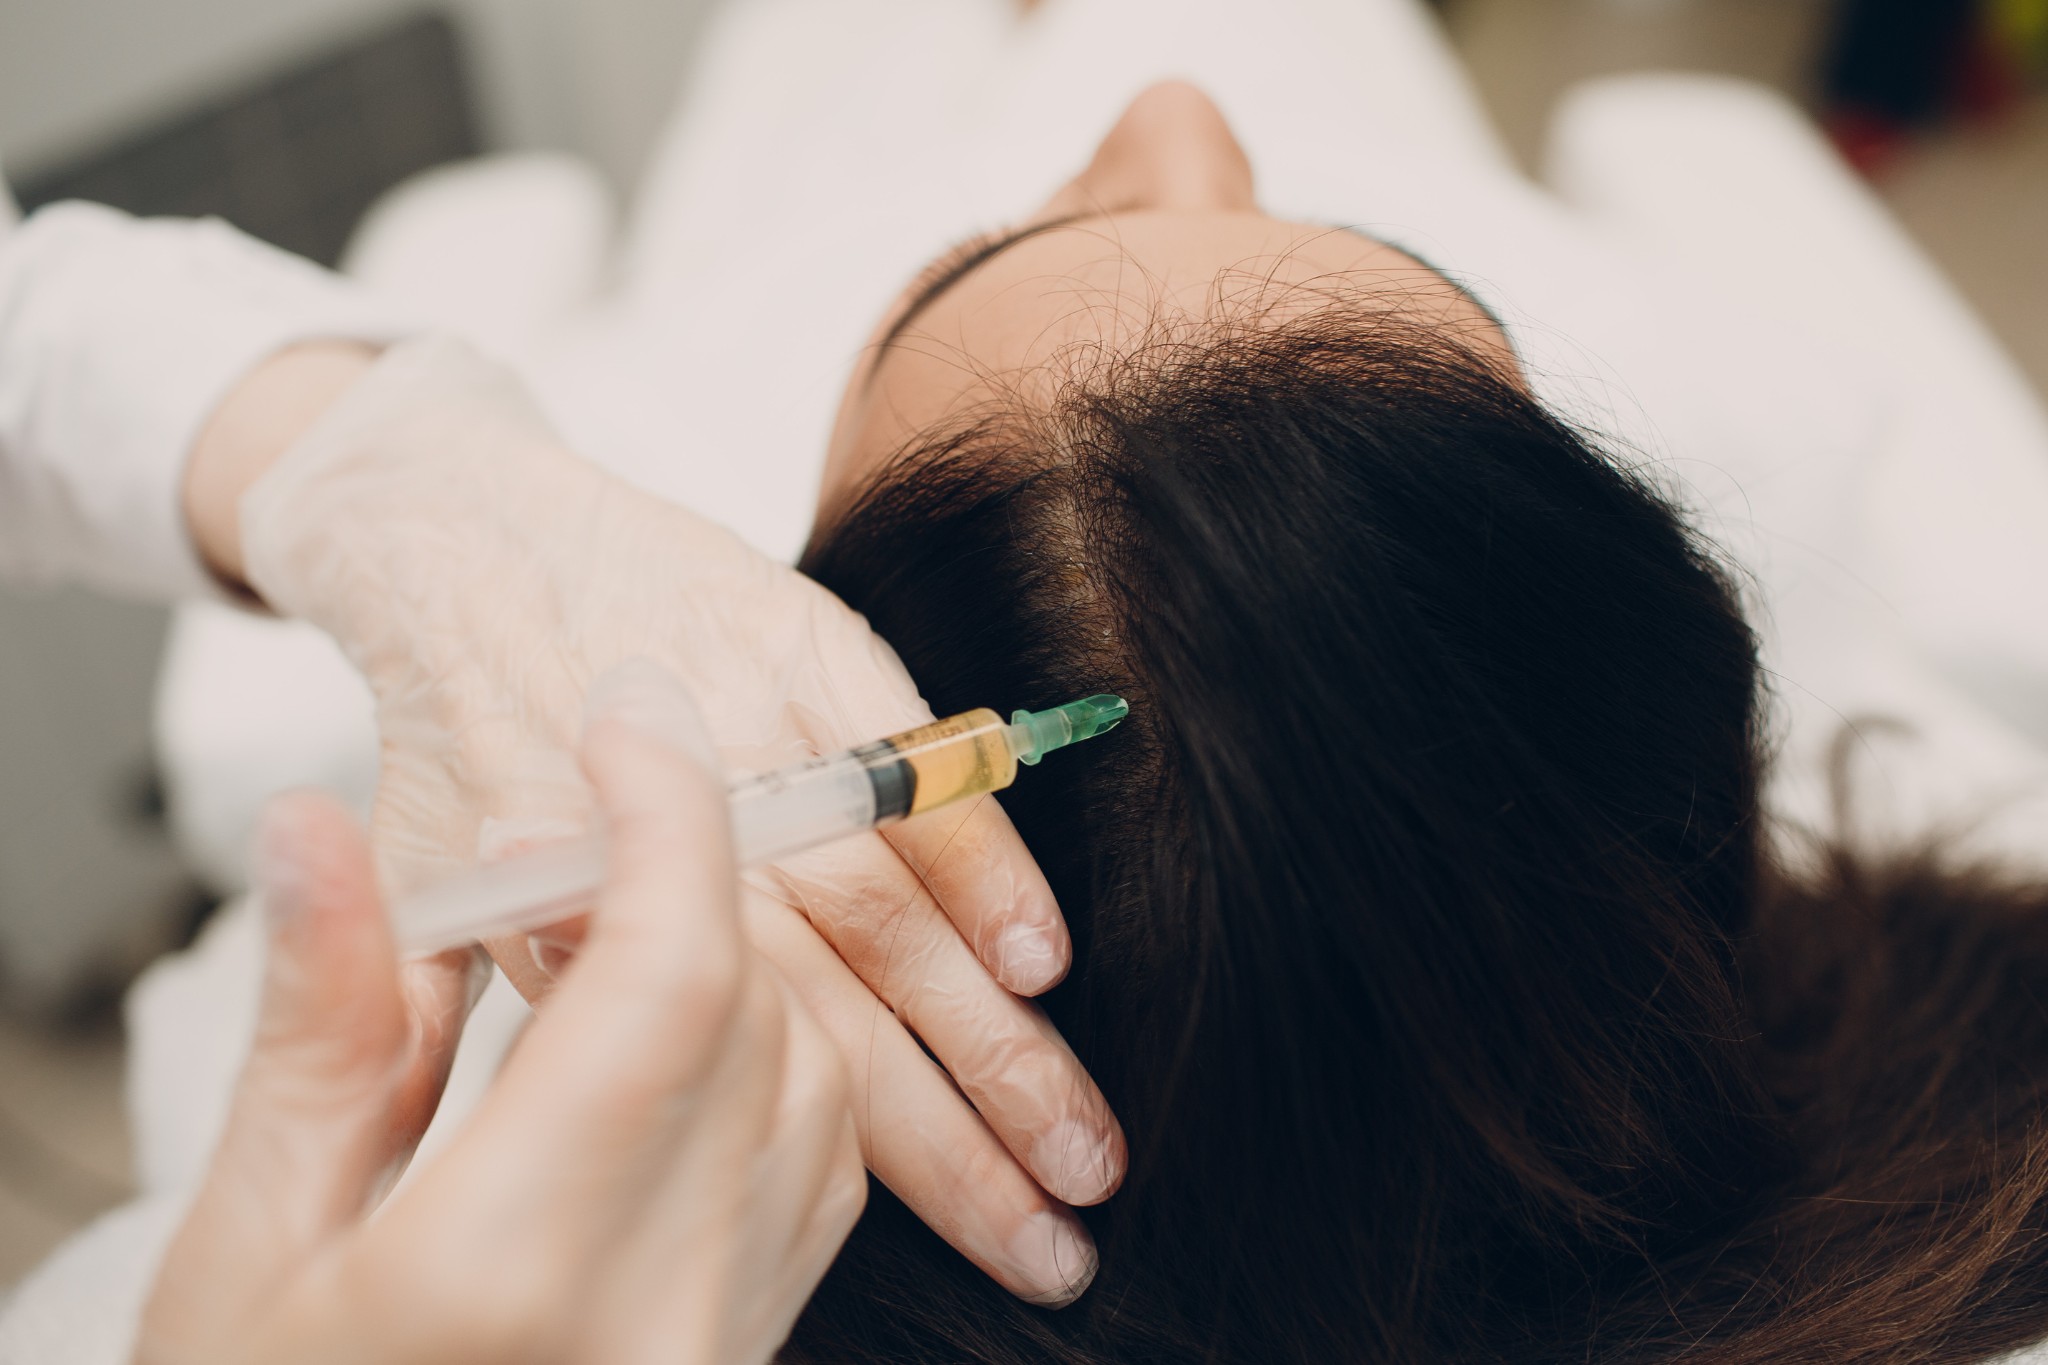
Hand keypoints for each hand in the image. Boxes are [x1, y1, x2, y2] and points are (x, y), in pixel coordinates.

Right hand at [137, 665, 863, 1364]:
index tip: (627, 723)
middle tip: (565, 834)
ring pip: (820, 1086)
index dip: (669, 818)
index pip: (672, 979)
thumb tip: (327, 834)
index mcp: (510, 1272)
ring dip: (737, 970)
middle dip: (685, 885)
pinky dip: (778, 1065)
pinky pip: (823, 1176)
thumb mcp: (246, 1243)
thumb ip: (318, 1026)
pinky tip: (673, 1040)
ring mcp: (720, 1352)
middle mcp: (659, 1316)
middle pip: (758, 1015)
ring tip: (601, 935)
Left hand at [224, 336, 1118, 1303]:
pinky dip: (980, 862)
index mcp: (598, 920)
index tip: (971, 1241)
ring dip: (999, 1034)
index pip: (757, 1077)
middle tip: (1066, 1223)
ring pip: (896, 918)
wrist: (455, 533)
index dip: (873, 1169)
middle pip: (855, 1020)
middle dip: (974, 1134)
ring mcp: (763, 747)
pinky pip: (912, 773)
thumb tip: (607, 1112)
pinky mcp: (811, 655)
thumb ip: (528, 995)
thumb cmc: (452, 729)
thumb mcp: (434, 892)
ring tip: (1083, 1138)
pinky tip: (1040, 954)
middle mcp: (690, 844)